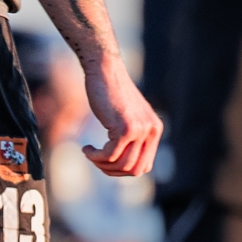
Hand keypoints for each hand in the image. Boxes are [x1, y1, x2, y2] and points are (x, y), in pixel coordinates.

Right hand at [81, 53, 162, 177]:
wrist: (105, 70)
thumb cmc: (110, 92)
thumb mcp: (127, 116)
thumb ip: (132, 137)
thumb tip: (126, 166)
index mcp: (155, 129)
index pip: (144, 166)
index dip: (124, 170)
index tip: (108, 162)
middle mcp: (151, 130)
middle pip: (134, 170)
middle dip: (112, 171)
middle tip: (97, 161)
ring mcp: (140, 130)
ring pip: (122, 165)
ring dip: (102, 164)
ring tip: (90, 155)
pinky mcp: (125, 128)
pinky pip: (109, 155)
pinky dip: (95, 156)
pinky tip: (86, 148)